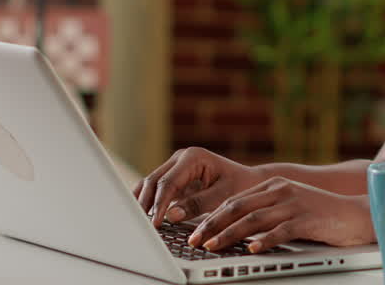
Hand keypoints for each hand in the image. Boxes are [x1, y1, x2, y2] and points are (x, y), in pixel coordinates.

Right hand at [133, 147, 262, 227]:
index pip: (167, 182)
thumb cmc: (240, 186)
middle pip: (153, 181)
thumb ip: (197, 205)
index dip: (159, 204)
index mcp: (193, 157)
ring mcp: (174, 166)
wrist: (248, 181)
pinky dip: (146, 201)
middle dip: (145, 204)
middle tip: (140, 227)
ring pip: (149, 183)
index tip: (155, 224)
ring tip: (136, 224)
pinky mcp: (173, 177)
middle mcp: (180, 158)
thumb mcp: (223, 196)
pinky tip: (140, 217)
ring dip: (141, 202)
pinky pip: (154, 189)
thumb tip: (171, 215)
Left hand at [187, 177, 373, 253]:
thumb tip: (237, 230)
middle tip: (196, 240)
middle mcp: (281, 190)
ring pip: (254, 218)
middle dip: (213, 225)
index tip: (195, 231)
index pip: (235, 200)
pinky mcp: (307, 217)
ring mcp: (294, 203)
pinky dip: (264, 241)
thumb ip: (266, 212)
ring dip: (230, 234)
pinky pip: (281, 230)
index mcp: (273, 185)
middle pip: (239, 207)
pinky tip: (252, 249)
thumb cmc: (320, 215)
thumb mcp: (289, 206)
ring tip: (213, 246)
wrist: (355, 213)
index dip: (212, 216)